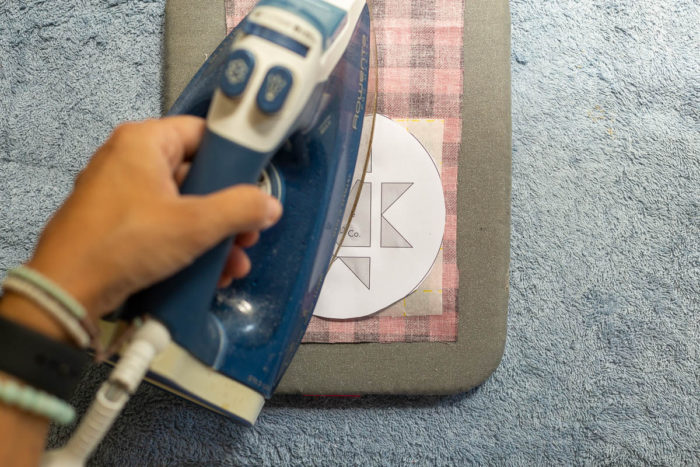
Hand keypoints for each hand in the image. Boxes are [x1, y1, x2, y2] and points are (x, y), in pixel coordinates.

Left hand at [25, 116, 281, 319]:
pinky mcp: (119, 224)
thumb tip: (270, 205)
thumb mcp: (193, 225)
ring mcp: (122, 193)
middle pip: (197, 174)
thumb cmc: (126, 243)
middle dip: (228, 209)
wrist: (66, 292)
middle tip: (250, 232)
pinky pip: (165, 224)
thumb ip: (239, 209)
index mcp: (144, 142)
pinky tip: (211, 273)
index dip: (234, 156)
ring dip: (214, 235)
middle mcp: (131, 160)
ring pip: (184, 205)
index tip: (256, 182)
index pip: (203, 132)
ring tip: (235, 263)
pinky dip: (189, 244)